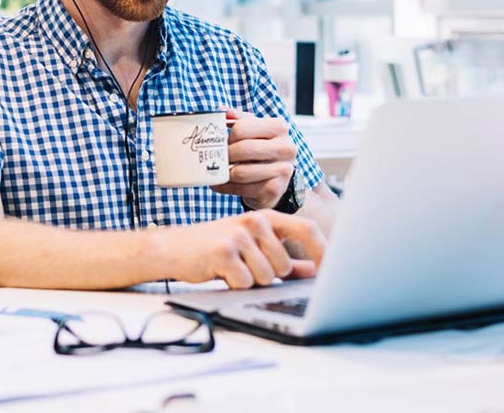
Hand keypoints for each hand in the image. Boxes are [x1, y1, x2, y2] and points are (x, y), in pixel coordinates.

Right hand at [159, 210, 325, 288]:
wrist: (173, 248)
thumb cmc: (214, 248)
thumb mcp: (251, 247)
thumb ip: (282, 257)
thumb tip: (315, 270)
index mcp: (265, 218)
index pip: (307, 230)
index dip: (323, 252)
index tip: (331, 271)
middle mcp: (254, 221)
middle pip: (284, 265)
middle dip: (270, 277)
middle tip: (246, 269)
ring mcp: (239, 234)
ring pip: (266, 277)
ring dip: (251, 282)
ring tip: (232, 269)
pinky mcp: (224, 251)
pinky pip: (246, 282)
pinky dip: (235, 285)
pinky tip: (221, 272)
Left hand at [210, 107, 296, 210]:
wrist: (277, 177)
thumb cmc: (262, 150)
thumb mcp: (254, 129)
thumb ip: (239, 119)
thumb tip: (223, 111)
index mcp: (279, 127)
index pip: (242, 128)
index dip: (227, 136)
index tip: (223, 142)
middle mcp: (285, 148)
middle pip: (242, 150)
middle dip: (225, 155)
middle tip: (217, 158)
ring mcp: (283, 170)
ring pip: (241, 172)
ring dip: (224, 173)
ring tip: (219, 170)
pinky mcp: (275, 190)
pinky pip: (242, 189)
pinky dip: (226, 187)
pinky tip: (222, 183)